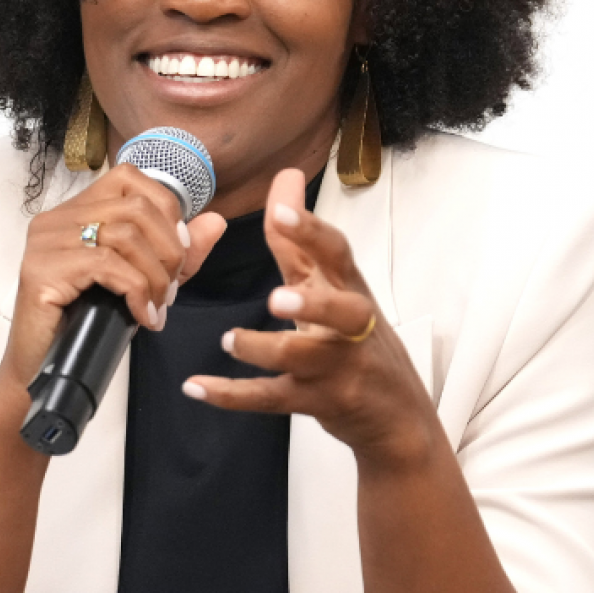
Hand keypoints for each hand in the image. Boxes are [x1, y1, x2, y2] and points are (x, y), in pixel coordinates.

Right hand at [0, 165, 225, 421]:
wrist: (41, 369)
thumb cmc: (86, 324)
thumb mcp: (144, 280)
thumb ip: (179, 252)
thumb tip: (216, 221)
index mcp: (77, 210)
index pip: (129, 178)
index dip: (166, 210)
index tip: (179, 249)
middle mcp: (57, 217)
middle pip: (135, 207)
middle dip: (168, 249)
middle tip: (171, 289)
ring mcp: (46, 242)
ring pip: (126, 236)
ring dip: (155, 276)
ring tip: (157, 306)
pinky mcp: (42, 270)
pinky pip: (107, 266)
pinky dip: (137, 292)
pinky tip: (142, 316)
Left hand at [183, 168, 435, 468]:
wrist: (397, 415)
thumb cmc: (360, 340)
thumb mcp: (334, 287)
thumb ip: (301, 239)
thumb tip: (286, 177)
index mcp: (351, 289)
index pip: (338, 254)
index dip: (311, 232)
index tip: (280, 212)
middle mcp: (351, 327)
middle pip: (341, 311)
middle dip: (312, 304)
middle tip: (276, 297)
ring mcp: (337, 367)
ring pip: (302, 358)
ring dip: (263, 349)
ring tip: (229, 340)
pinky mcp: (318, 402)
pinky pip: (271, 398)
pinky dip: (231, 395)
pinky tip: (195, 387)